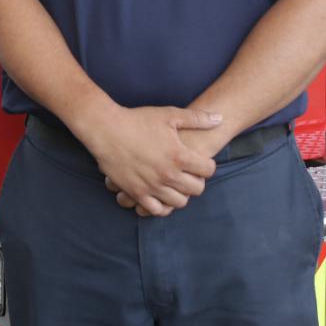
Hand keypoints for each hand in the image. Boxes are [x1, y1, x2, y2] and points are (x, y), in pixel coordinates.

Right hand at [75, 104, 220, 216]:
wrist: (106, 129)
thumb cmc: (138, 120)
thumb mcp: (169, 115)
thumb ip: (197, 118)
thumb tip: (220, 118)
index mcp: (179, 156)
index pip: (208, 170)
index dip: (207, 165)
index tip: (200, 161)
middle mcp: (168, 174)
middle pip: (197, 189)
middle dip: (197, 181)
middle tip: (188, 173)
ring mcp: (152, 186)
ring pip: (179, 202)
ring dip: (181, 194)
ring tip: (175, 183)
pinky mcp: (137, 193)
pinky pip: (157, 210)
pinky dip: (163, 206)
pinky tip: (161, 195)